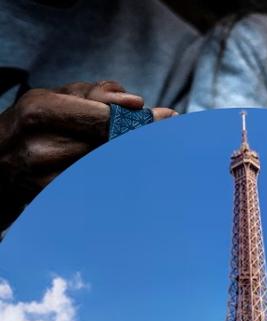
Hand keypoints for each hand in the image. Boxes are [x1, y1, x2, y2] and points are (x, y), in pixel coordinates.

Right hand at [0, 80, 175, 230]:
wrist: (0, 162)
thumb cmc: (37, 122)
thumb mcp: (58, 97)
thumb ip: (98, 94)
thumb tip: (137, 103)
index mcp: (41, 110)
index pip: (104, 119)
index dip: (140, 121)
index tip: (169, 119)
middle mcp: (41, 146)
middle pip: (111, 146)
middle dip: (143, 140)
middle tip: (169, 135)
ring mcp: (47, 177)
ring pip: (110, 167)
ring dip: (134, 158)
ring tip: (148, 150)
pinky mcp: (54, 198)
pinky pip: (99, 185)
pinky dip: (119, 176)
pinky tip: (128, 170)